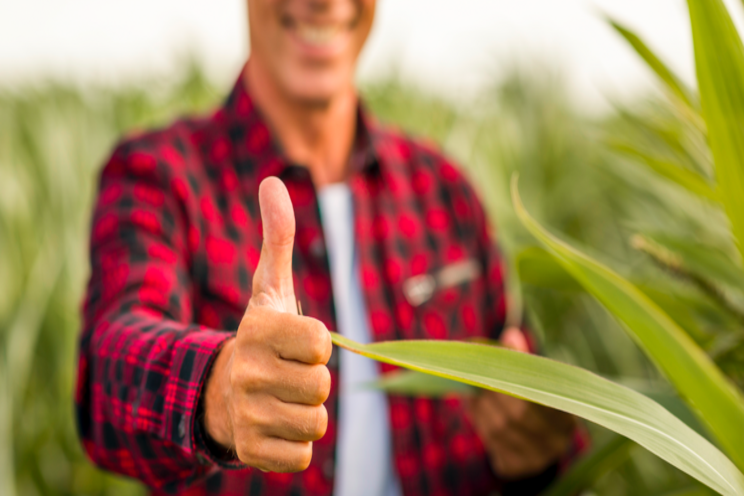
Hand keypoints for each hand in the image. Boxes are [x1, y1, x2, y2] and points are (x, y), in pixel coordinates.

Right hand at [202, 177, 331, 471]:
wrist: (220, 391)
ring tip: (282, 398)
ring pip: (316, 421)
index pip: (320, 341)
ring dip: (306, 411)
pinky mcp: (251, 452)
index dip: (316, 343)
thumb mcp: (270, 287)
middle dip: (314, 380)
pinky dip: (297, 444)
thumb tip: (274, 181)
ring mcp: (245, 414)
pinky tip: (275, 425)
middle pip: (322, 385)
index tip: (296, 341)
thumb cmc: (261, 336)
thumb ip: (278, 237)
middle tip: (289, 373)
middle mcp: (247, 371)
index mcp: (257, 328)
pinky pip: (304, 456)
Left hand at [466, 327, 575, 479]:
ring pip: (501, 426)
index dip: (519, 371)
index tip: (500, 354)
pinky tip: (476, 406)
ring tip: (475, 387)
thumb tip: (510, 334)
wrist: (536, 453)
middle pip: (521, 411)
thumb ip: (524, 361)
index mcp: (567, 415)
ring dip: (482, 403)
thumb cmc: (536, 407)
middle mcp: (556, 439)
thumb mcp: (538, 384)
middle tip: (479, 371)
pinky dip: (479, 419)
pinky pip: (491, 440)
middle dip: (495, 388)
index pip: (545, 391)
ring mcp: (536, 456)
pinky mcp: (515, 466)